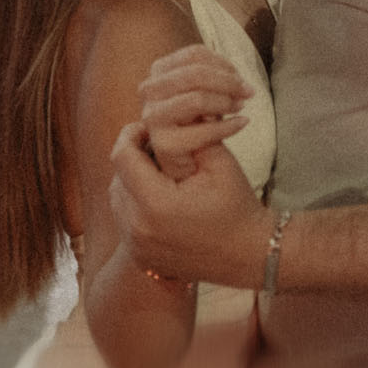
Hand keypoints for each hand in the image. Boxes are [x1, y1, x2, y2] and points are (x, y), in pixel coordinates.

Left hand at [109, 122, 270, 287]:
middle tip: (156, 147)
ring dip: (132, 181)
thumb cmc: (237, 207)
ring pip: (119, 198)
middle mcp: (139, 229)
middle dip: (134, 158)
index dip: (131, 134)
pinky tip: (161, 197)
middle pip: (118, 177)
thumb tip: (169, 108)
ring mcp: (138, 248)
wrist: (250, 255)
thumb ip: (190, 132)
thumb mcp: (219, 163)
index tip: (146, 125)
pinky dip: (137, 205)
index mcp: (156, 205)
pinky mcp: (142, 259)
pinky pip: (126, 221)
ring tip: (159, 172)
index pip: (123, 156)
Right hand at [138, 45, 249, 180]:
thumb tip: (232, 74)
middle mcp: (149, 91)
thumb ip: (210, 76)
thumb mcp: (202, 91)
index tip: (239, 76)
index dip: (222, 63)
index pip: (194, 55)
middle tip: (248, 92)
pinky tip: (242, 123)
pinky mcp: (163, 144)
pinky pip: (202, 131)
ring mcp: (153, 118)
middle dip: (228, 82)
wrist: (187, 164)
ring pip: (196, 99)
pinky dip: (227, 126)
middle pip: (195, 73)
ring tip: (241, 107)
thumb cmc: (197, 122)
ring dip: (225, 102)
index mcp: (159, 71)